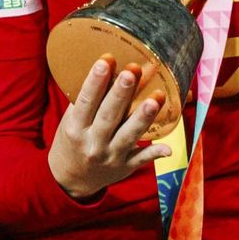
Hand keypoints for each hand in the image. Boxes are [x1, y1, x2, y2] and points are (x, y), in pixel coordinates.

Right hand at [48, 57, 171, 198]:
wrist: (71, 179)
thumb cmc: (73, 140)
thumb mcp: (71, 121)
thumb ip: (87, 101)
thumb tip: (110, 69)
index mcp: (76, 128)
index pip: (86, 102)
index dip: (95, 81)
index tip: (106, 60)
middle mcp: (93, 143)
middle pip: (109, 116)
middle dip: (121, 94)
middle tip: (132, 71)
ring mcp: (111, 157)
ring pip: (129, 136)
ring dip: (143, 117)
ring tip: (156, 98)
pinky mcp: (125, 167)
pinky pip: (141, 159)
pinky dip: (155, 153)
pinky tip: (168, 148)